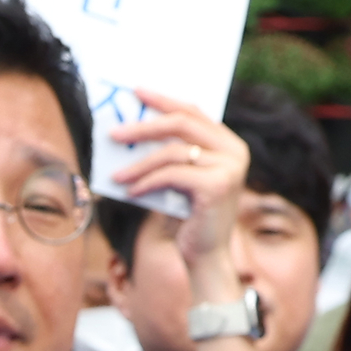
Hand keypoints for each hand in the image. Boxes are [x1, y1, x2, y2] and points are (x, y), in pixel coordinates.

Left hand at [110, 90, 250, 302]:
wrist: (206, 256)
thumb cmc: (188, 217)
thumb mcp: (177, 179)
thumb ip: (166, 154)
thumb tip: (128, 132)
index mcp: (228, 143)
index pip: (193, 111)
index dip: (163, 100)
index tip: (136, 93)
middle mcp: (234, 151)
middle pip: (182, 124)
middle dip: (144, 127)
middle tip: (115, 133)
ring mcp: (229, 168)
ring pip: (173, 152)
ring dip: (139, 163)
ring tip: (116, 175)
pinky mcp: (217, 186)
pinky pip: (172, 175)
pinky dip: (147, 182)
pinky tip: (131, 192)